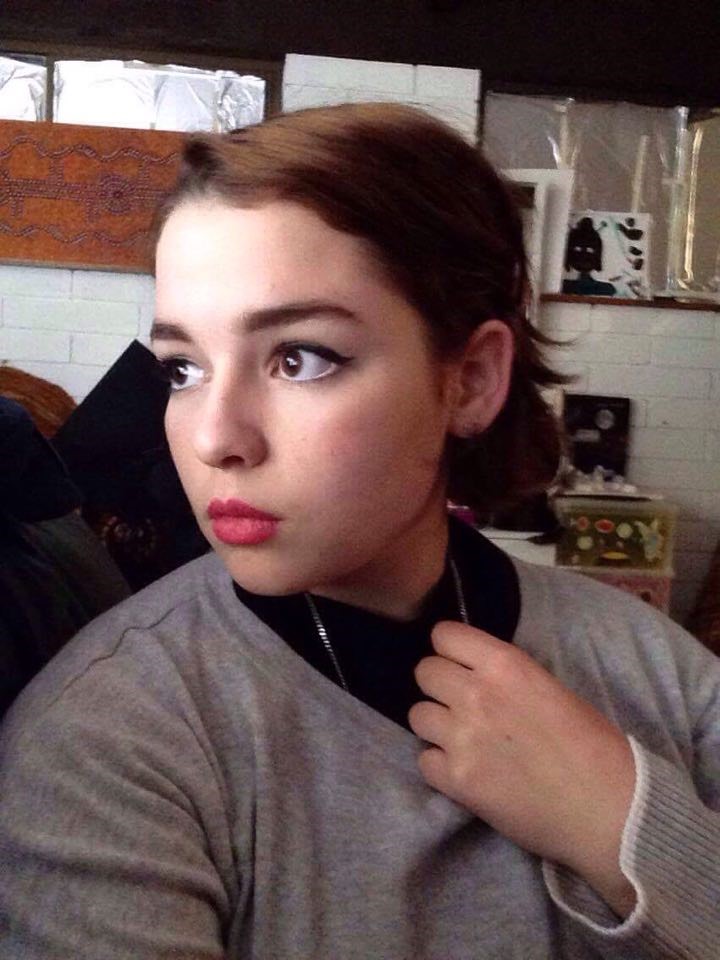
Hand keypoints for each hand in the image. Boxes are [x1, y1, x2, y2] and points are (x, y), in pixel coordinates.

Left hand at [409, 621, 636, 916]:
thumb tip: (477, 673)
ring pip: (417, 715)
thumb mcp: (551, 688)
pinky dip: (440, 766)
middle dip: (439, 685)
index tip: (459, 662)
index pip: (444, 635)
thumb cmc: (593, 746)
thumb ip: (507, 676)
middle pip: (424, 671)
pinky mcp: (457, 780)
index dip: (450, 649)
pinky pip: (424, 761)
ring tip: (461, 739)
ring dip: (436, 725)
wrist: (607, 809)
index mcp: (505, 664)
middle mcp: (476, 694)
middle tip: (460, 703)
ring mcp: (462, 737)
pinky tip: (465, 770)